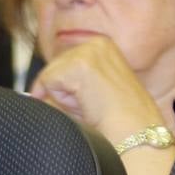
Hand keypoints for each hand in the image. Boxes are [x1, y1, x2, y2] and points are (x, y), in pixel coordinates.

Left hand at [29, 37, 166, 145]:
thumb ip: (70, 85)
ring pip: (50, 75)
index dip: (65, 86)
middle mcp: (97, 43)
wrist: (136, 131)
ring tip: (90, 106)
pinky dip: (61, 100)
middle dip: (63, 91)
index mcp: (103, 46)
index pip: (65, 62)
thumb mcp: (94, 92)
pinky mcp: (79, 64)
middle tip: (89, 106)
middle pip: (54, 66)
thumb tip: (37, 92)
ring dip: (64, 96)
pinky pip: (48, 82)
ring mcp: (89, 52)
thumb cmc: (121, 119)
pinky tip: (86, 106)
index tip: (82, 101)